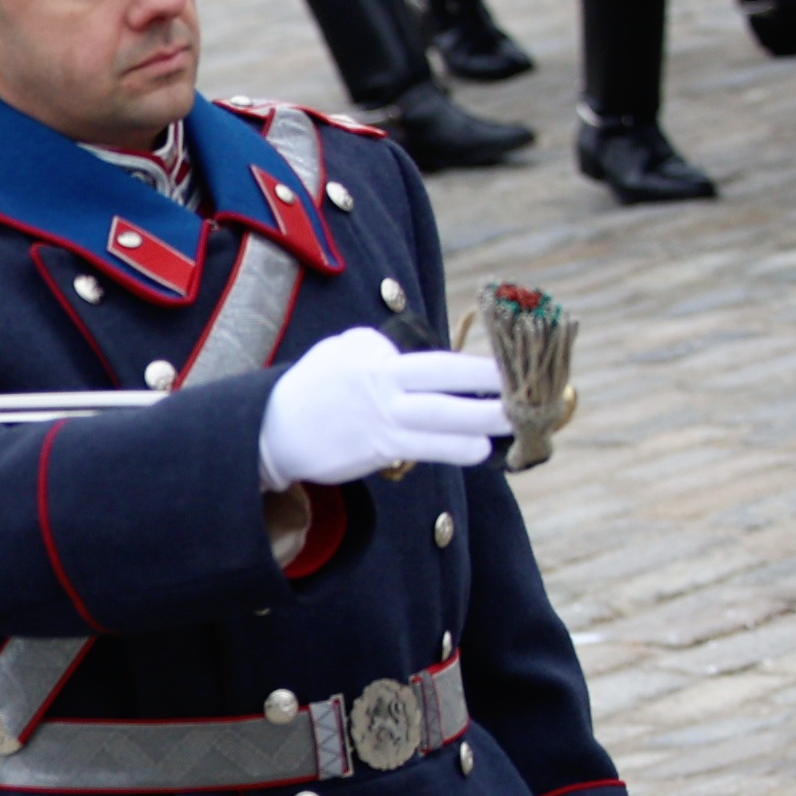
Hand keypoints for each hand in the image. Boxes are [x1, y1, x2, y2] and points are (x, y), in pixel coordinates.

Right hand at [256, 324, 515, 488]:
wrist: (269, 428)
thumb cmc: (311, 387)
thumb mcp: (338, 350)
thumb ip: (375, 345)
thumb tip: (401, 351)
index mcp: (377, 363)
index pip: (435, 363)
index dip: (473, 366)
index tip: (509, 366)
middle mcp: (382, 390)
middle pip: (441, 388)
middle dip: (486, 391)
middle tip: (525, 393)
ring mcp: (380, 422)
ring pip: (437, 423)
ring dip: (478, 424)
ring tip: (512, 425)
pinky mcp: (374, 450)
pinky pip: (422, 449)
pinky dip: (452, 449)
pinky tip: (478, 450)